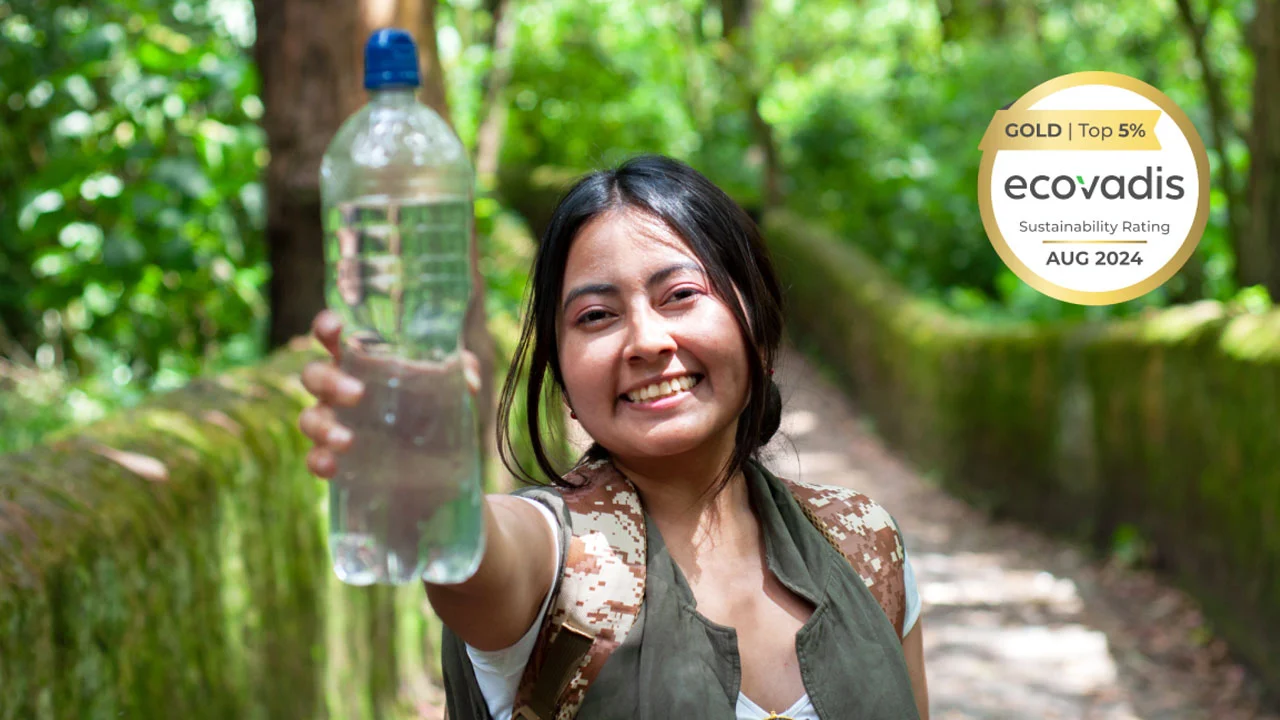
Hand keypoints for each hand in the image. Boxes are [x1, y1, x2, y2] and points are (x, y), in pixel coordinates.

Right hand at [298, 309, 480, 478]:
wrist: (436, 469)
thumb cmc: (432, 409)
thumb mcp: (450, 387)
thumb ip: (461, 371)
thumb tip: (468, 381)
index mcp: (362, 361)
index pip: (334, 336)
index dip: (326, 326)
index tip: (334, 328)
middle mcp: (340, 388)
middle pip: (313, 374)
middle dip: (328, 381)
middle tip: (357, 393)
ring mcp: (335, 423)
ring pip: (309, 417)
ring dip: (322, 426)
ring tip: (347, 440)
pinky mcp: (336, 458)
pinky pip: (314, 458)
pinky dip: (318, 461)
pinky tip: (331, 467)